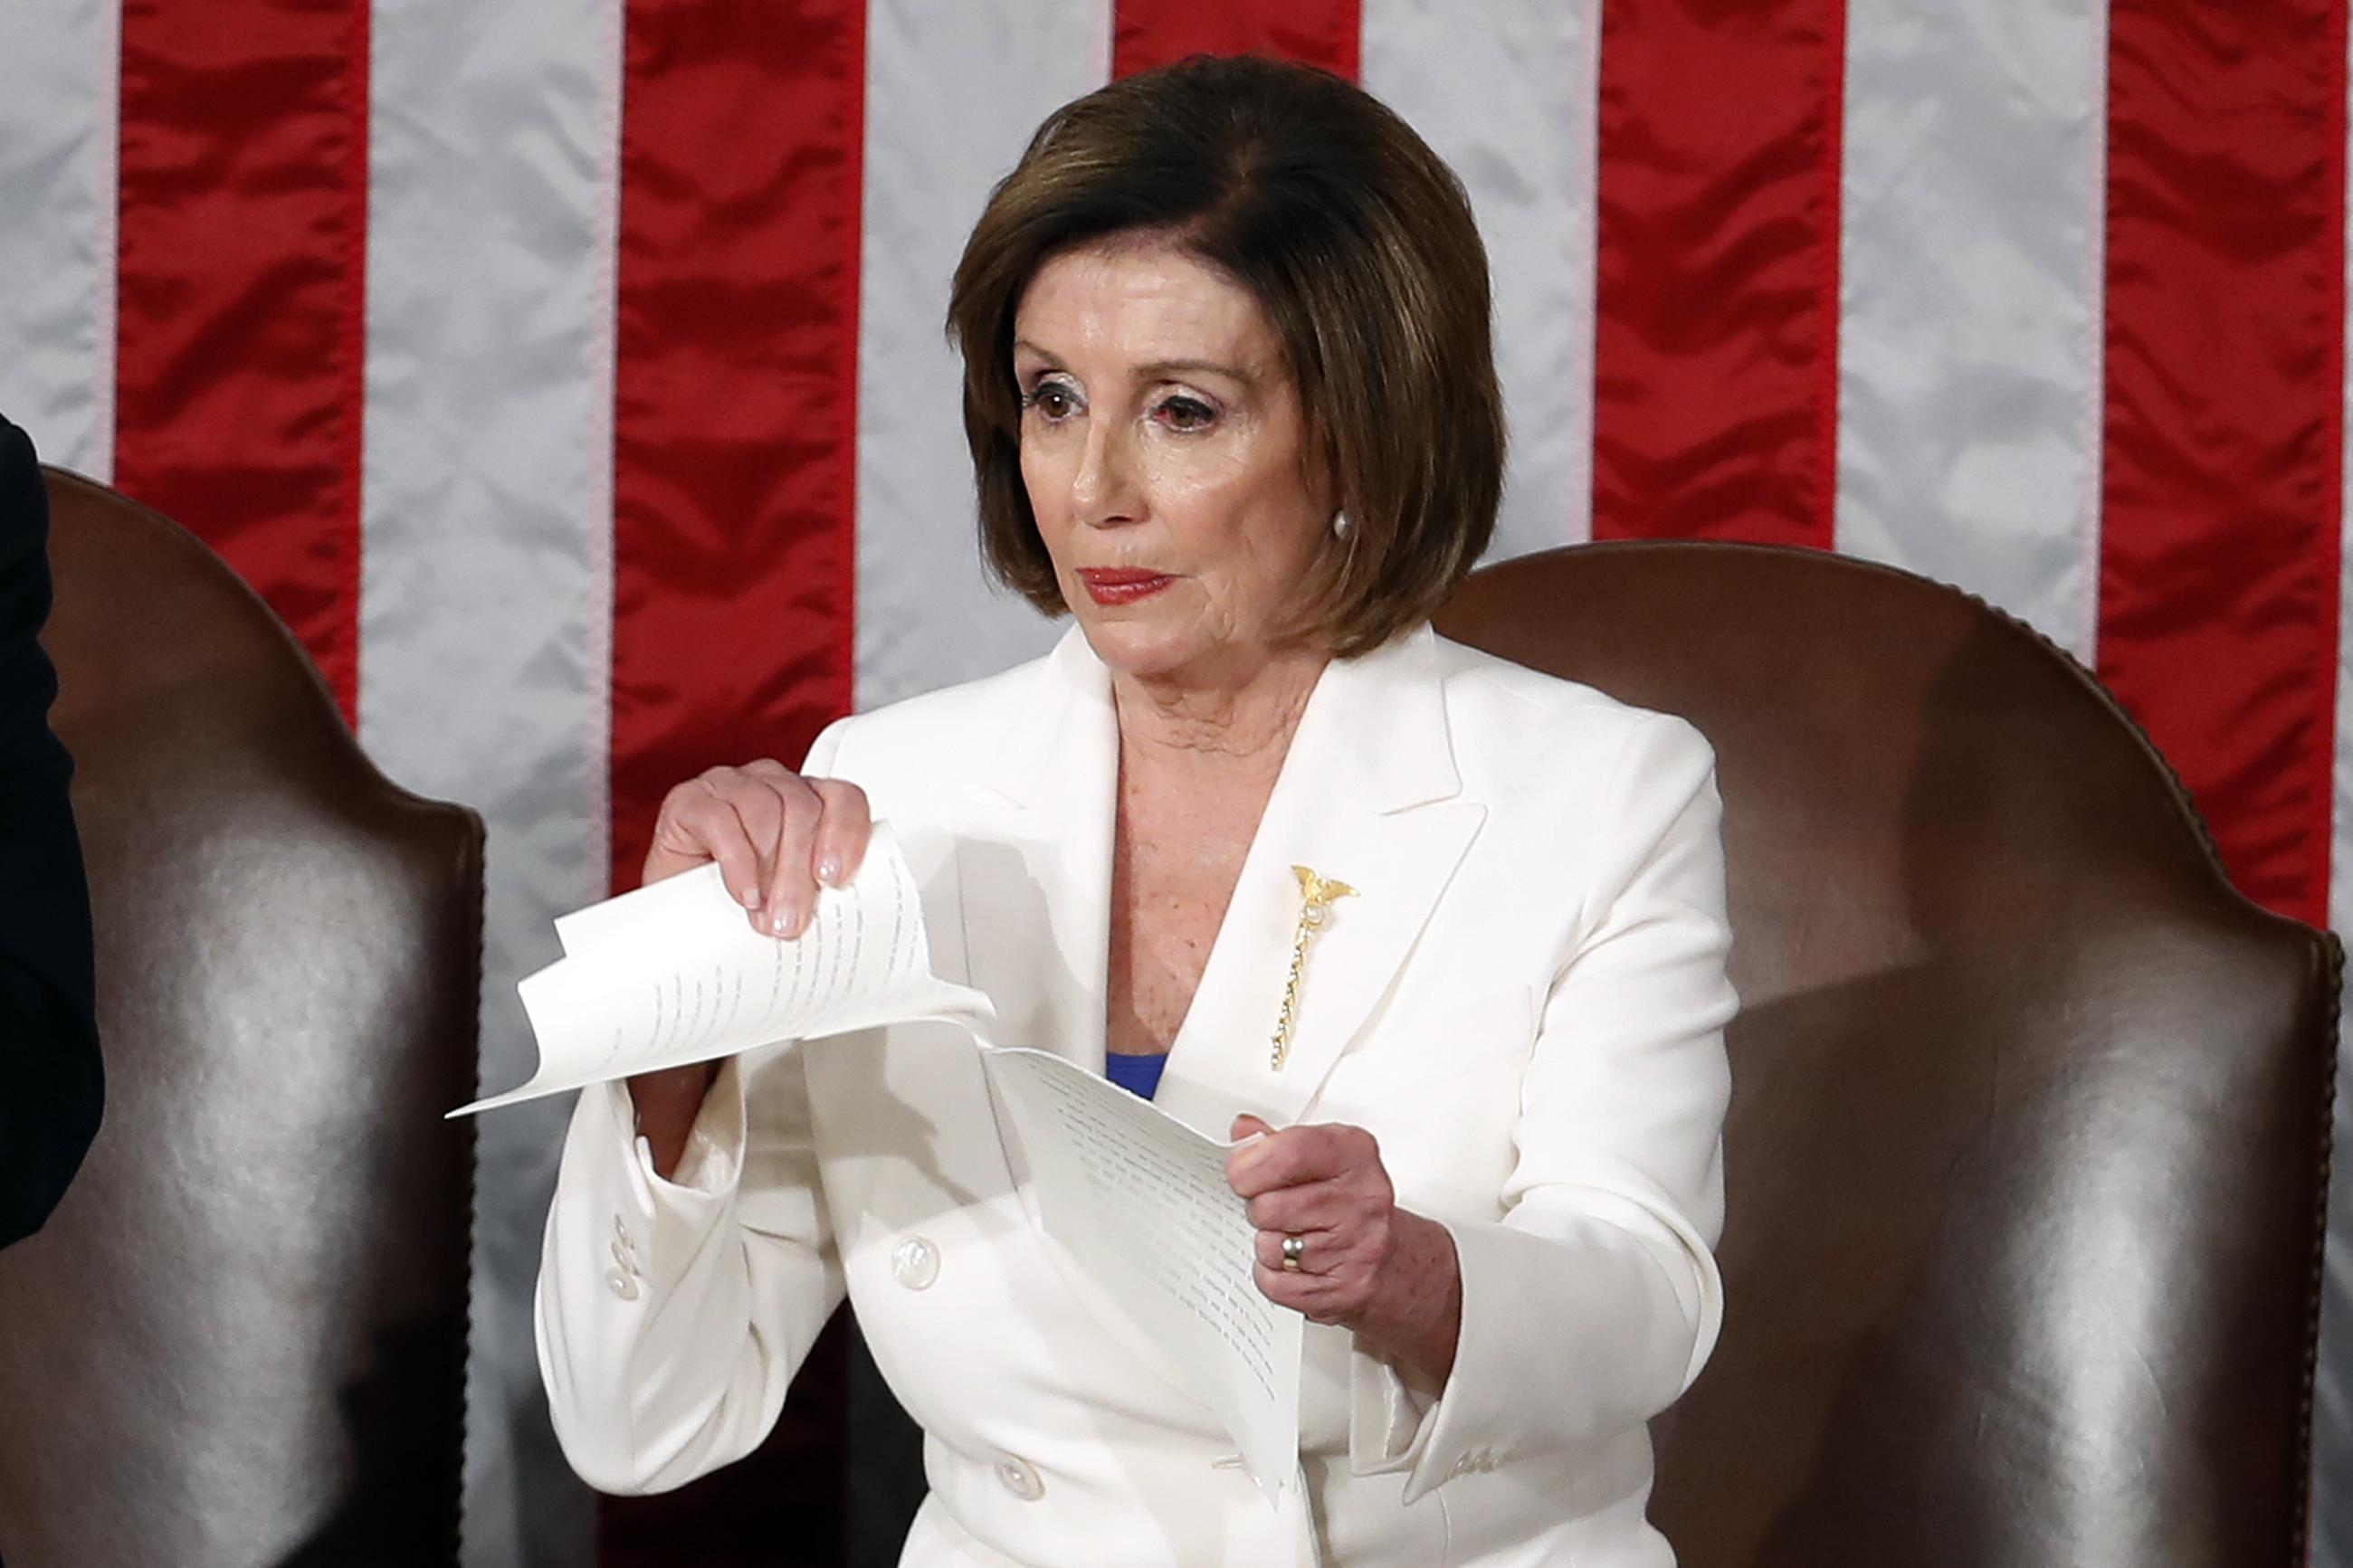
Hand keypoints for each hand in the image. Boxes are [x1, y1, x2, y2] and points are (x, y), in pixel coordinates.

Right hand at [627, 760, 870, 1177]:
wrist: (678, 945)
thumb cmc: (747, 927)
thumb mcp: (802, 921)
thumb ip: (843, 921)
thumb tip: (925, 979)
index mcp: (811, 806)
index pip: (845, 799)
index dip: (847, 832)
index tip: (837, 881)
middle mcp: (773, 786)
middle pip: (803, 810)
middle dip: (800, 873)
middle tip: (790, 927)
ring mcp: (730, 787)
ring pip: (765, 810)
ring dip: (769, 870)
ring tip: (762, 919)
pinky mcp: (690, 801)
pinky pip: (720, 817)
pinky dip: (735, 859)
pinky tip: (740, 894)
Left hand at [1226, 1115, 1463, 1381]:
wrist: (1393, 1263)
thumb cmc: (1353, 1206)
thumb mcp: (1326, 1160)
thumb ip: (1281, 1143)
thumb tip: (1243, 1133)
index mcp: (1356, 1155)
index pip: (1290, 1152)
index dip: (1250, 1164)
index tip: (1241, 1170)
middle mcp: (1362, 1201)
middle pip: (1269, 1205)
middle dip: (1258, 1207)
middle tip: (1279, 1207)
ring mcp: (1356, 1248)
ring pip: (1269, 1246)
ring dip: (1270, 1244)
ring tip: (1297, 1236)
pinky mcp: (1343, 1290)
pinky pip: (1274, 1283)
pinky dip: (1275, 1276)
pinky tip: (1300, 1264)